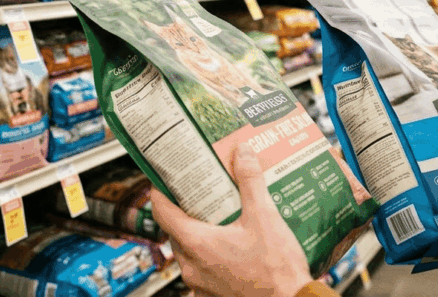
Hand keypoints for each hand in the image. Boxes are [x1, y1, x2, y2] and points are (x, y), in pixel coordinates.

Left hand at [151, 144, 312, 296]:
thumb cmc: (277, 272)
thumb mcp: (265, 217)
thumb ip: (250, 182)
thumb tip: (242, 154)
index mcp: (196, 244)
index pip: (162, 211)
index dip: (161, 192)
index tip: (165, 179)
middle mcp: (192, 267)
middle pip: (175, 230)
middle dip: (184, 211)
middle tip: (198, 193)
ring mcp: (200, 284)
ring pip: (188, 252)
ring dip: (198, 234)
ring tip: (217, 217)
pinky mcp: (212, 295)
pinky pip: (202, 270)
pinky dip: (210, 256)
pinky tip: (229, 246)